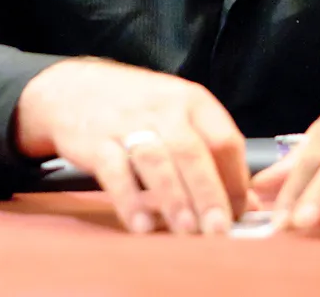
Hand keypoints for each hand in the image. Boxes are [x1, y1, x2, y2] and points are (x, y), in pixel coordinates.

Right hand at [15, 57, 247, 234]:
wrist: (76, 88)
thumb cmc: (139, 107)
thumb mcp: (178, 113)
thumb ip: (209, 151)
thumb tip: (243, 200)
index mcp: (192, 100)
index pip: (225, 139)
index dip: (235, 179)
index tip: (239, 212)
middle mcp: (165, 109)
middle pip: (193, 153)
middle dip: (208, 194)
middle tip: (218, 230)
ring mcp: (130, 124)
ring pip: (158, 162)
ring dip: (174, 199)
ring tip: (186, 230)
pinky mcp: (98, 142)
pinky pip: (116, 173)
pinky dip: (130, 200)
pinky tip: (141, 225)